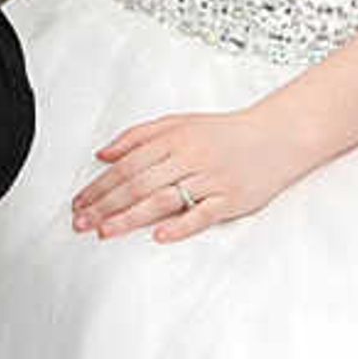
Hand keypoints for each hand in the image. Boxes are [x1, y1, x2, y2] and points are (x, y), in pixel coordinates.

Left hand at [72, 103, 312, 243]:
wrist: (278, 135)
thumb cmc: (226, 133)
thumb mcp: (179, 123)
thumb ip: (138, 137)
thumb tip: (103, 154)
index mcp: (173, 139)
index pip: (127, 166)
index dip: (99, 186)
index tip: (79, 203)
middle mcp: (189, 157)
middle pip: (139, 184)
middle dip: (105, 205)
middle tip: (82, 222)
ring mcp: (211, 179)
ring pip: (164, 199)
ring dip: (131, 217)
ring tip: (106, 231)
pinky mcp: (231, 198)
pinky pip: (203, 214)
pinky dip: (181, 225)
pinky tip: (160, 235)